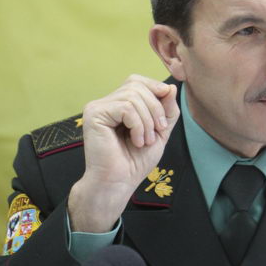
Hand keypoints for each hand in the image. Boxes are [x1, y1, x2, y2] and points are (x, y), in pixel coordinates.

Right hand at [68, 75, 178, 231]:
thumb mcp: (159, 132)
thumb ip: (166, 110)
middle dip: (155, 109)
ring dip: (147, 121)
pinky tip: (136, 141)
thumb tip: (171, 87)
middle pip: (137, 85)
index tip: (163, 120)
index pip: (138, 81)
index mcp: (119, 104)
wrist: (118, 183)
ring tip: (145, 141)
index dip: (155, 93)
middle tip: (157, 133)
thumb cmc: (135, 162)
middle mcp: (106, 102)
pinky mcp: (94, 114)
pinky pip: (126, 108)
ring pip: (133, 96)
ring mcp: (98, 107)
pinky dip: (138, 125)